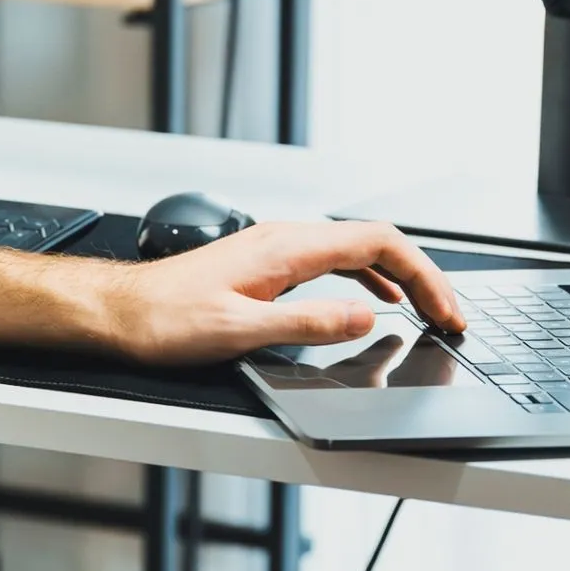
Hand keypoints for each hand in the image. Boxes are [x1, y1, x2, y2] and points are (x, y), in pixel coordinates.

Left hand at [102, 220, 464, 365]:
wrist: (118, 312)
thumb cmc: (164, 320)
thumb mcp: (241, 331)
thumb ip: (308, 324)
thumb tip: (364, 319)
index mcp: (286, 248)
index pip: (379, 244)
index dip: (425, 275)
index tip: (448, 310)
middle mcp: (283, 239)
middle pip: (375, 242)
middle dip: (422, 277)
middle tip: (450, 316)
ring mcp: (274, 248)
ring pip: (355, 249)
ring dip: (398, 277)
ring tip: (427, 310)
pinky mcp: (264, 264)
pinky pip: (331, 259)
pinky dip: (367, 277)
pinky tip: (373, 300)